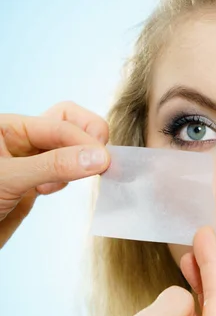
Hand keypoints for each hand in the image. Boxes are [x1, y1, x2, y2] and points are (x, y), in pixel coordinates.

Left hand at [0, 101, 108, 247]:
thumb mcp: (8, 178)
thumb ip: (54, 165)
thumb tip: (100, 157)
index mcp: (7, 127)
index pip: (59, 125)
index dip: (85, 141)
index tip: (105, 162)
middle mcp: (20, 140)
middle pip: (68, 124)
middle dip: (89, 139)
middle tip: (103, 160)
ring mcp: (29, 162)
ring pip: (69, 149)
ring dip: (82, 160)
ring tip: (81, 177)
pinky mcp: (34, 184)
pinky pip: (64, 172)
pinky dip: (71, 178)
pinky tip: (53, 190)